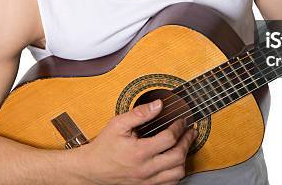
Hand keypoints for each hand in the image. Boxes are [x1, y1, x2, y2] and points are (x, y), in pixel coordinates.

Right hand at [73, 99, 197, 184]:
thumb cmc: (103, 147)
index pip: (169, 139)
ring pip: (177, 173)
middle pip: (178, 157)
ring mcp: (147, 181)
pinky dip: (176, 172)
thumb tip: (158, 105)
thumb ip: (139, 113)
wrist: (91, 169)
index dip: (179, 127)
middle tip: (190, 131)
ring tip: (184, 145)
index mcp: (139, 152)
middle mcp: (145, 169)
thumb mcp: (118, 124)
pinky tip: (175, 161)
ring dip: (184, 158)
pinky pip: (170, 183)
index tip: (181, 121)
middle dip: (187, 141)